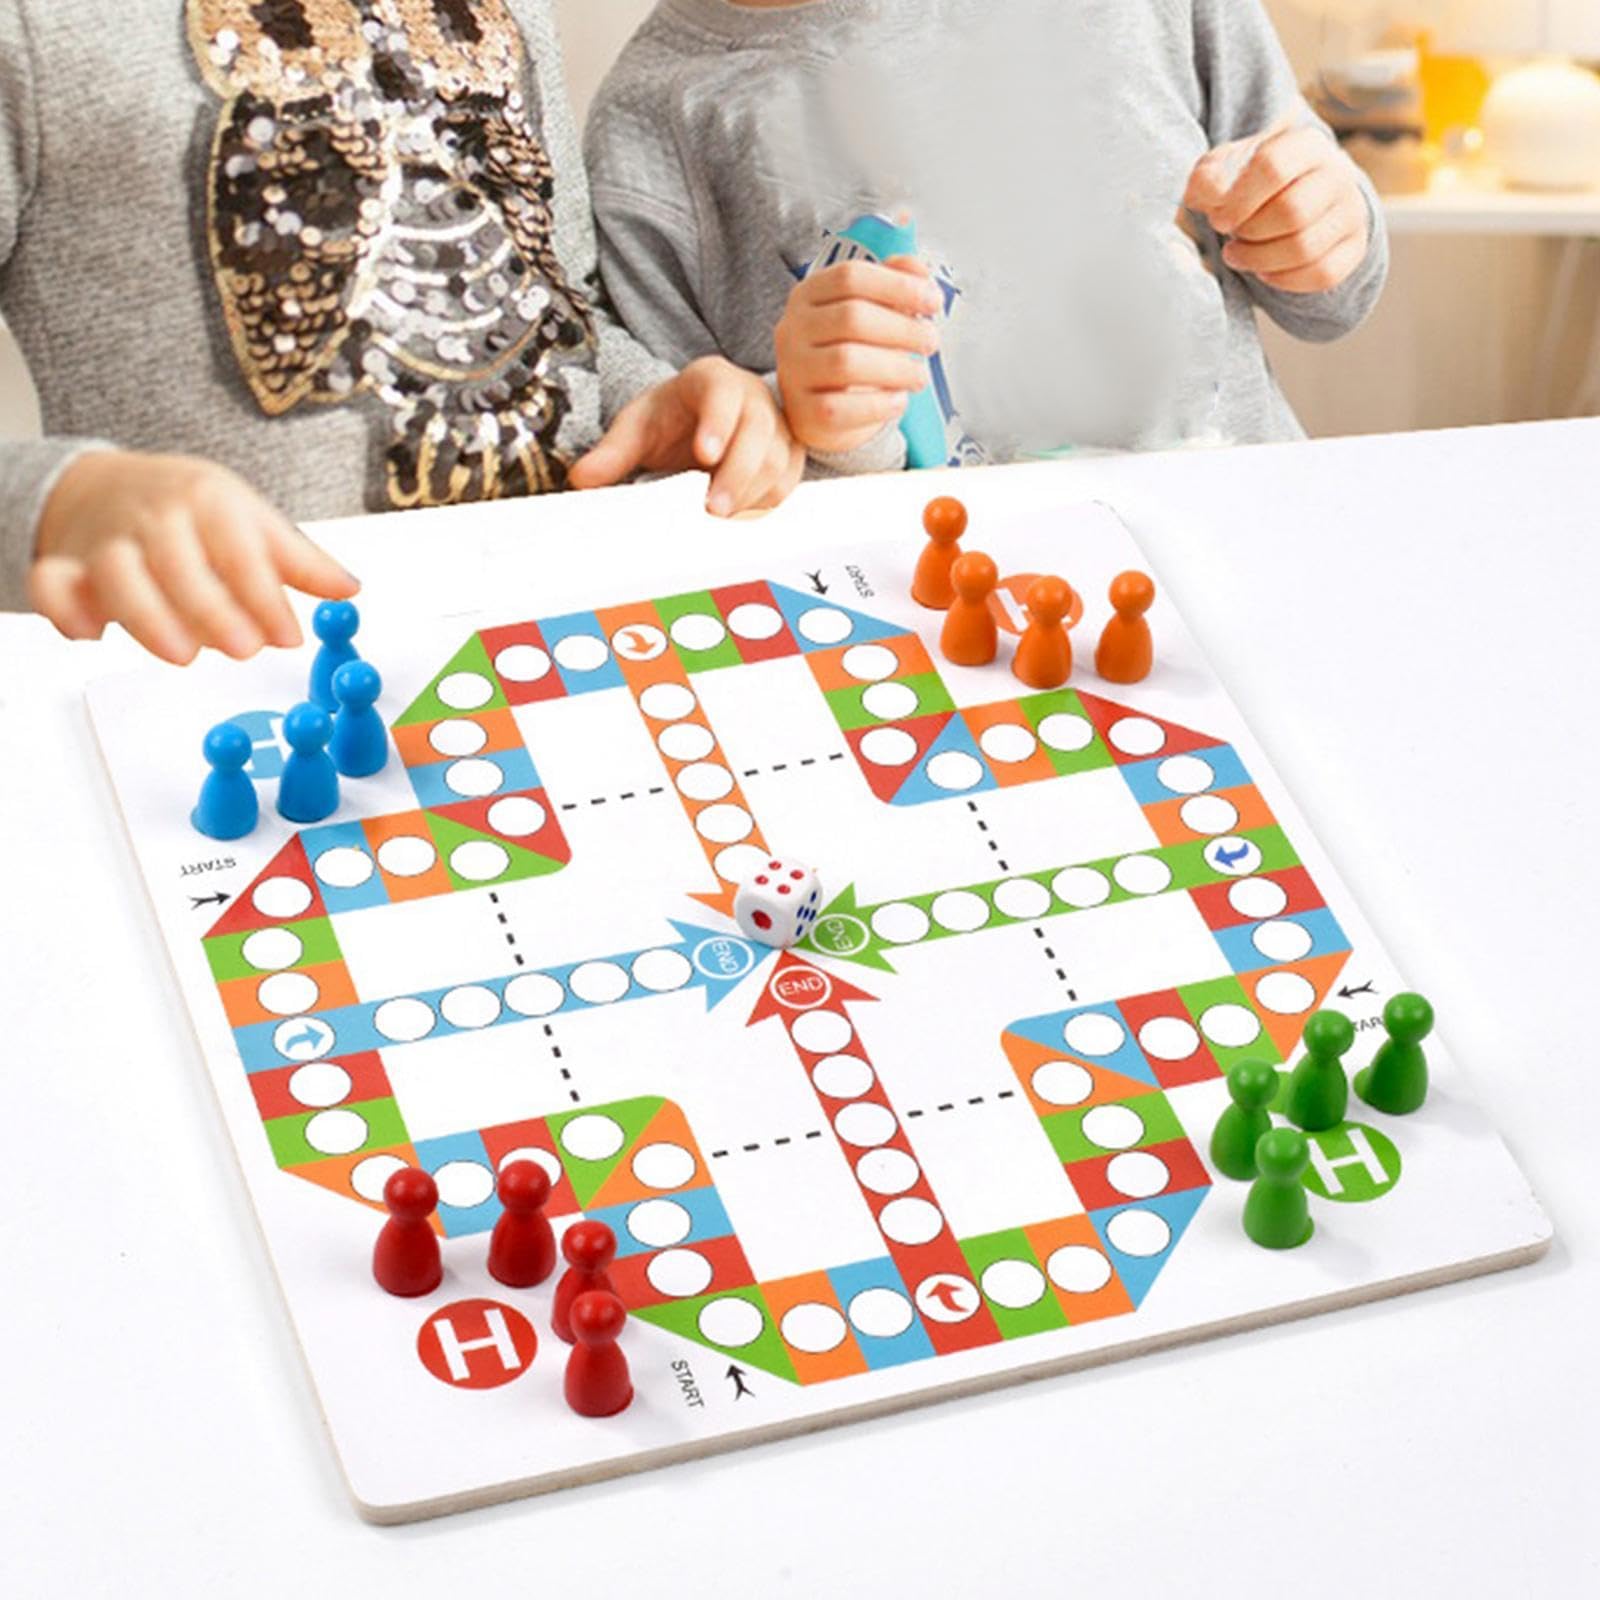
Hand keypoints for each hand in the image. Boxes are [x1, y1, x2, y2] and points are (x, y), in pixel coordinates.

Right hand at [29, 451, 358, 663]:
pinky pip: (52, 582)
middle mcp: (156, 514)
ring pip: (117, 572)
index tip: (289, 638)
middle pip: (179, 560)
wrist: (112, 482)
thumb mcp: (255, 522)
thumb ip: (299, 562)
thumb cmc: (198, 510)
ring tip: (184, 655)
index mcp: (210, 499)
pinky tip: (92, 636)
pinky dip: (63, 609)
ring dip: (147, 615)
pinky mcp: (67, 562)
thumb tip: (350, 590)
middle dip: (211, 608)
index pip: (240, 548)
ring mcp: (108, 537)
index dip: (266, 596)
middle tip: (244, 650)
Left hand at [570, 355, 803, 515]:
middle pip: (758, 432)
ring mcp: (776, 426)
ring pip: (777, 459)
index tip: (705, 455)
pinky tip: (741, 516)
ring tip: (724, 518)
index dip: (718, 423)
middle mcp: (752, 397)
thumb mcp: (637, 428)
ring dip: (752, 492)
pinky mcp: (789, 454)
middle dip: (737, 473)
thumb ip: (612, 452)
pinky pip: (787, 481)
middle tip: (712, 509)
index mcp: (712, 379)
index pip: (722, 394)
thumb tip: (581, 479)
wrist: (701, 419)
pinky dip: (766, 501)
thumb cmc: (670, 420)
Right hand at [774, 257, 940, 454]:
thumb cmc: (849, 352)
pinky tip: (898, 400)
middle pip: (851, 317)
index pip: (851, 276)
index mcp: (809, 294)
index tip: (933, 301)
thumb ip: (894, 285)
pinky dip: (880, 405)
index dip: (898, 286)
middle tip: (930, 342)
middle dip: (903, 329)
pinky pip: (842, 408)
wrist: (819, 407)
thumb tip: (920, 272)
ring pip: (846, 362)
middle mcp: (794, 329)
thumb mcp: (869, 310)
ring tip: (919, 375)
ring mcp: (795, 371)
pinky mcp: (804, 412)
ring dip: (896, 368)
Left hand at [1184, 120, 1370, 293]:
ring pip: (1304, 248)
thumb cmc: (1253, 182)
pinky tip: (1264, 271)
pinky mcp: (1355, 247)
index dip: (1238, 201)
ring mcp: (1351, 211)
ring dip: (1260, 260)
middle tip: (1232, 236)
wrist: (1298, 194)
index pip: (1272, 167)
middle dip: (1250, 233)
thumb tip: (1209, 198)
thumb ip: (1208, 178)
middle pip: (1292, 212)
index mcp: (1305, 144)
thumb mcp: (1225, 169)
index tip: (1218, 219)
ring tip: (1238, 254)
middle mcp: (1337, 173)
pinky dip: (1284, 279)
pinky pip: (1322, 273)